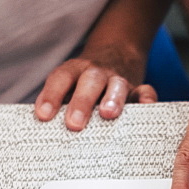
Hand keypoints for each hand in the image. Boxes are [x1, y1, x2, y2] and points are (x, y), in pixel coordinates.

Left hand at [34, 44, 156, 129]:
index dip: (51, 95)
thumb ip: (58, 104)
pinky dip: (147, 98)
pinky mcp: (138, 89)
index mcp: (75, 71)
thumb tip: (41, 134)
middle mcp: (97, 73)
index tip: (43, 116)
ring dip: (112, 98)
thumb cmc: (84, 85)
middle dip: (81, 102)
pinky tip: (147, 107)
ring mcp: (119, 80)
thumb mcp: (68, 86)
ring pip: (117, 84)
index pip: (61, 78)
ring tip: (107, 114)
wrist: (116, 54)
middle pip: (89, 81)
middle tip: (74, 124)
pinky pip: (145, 91)